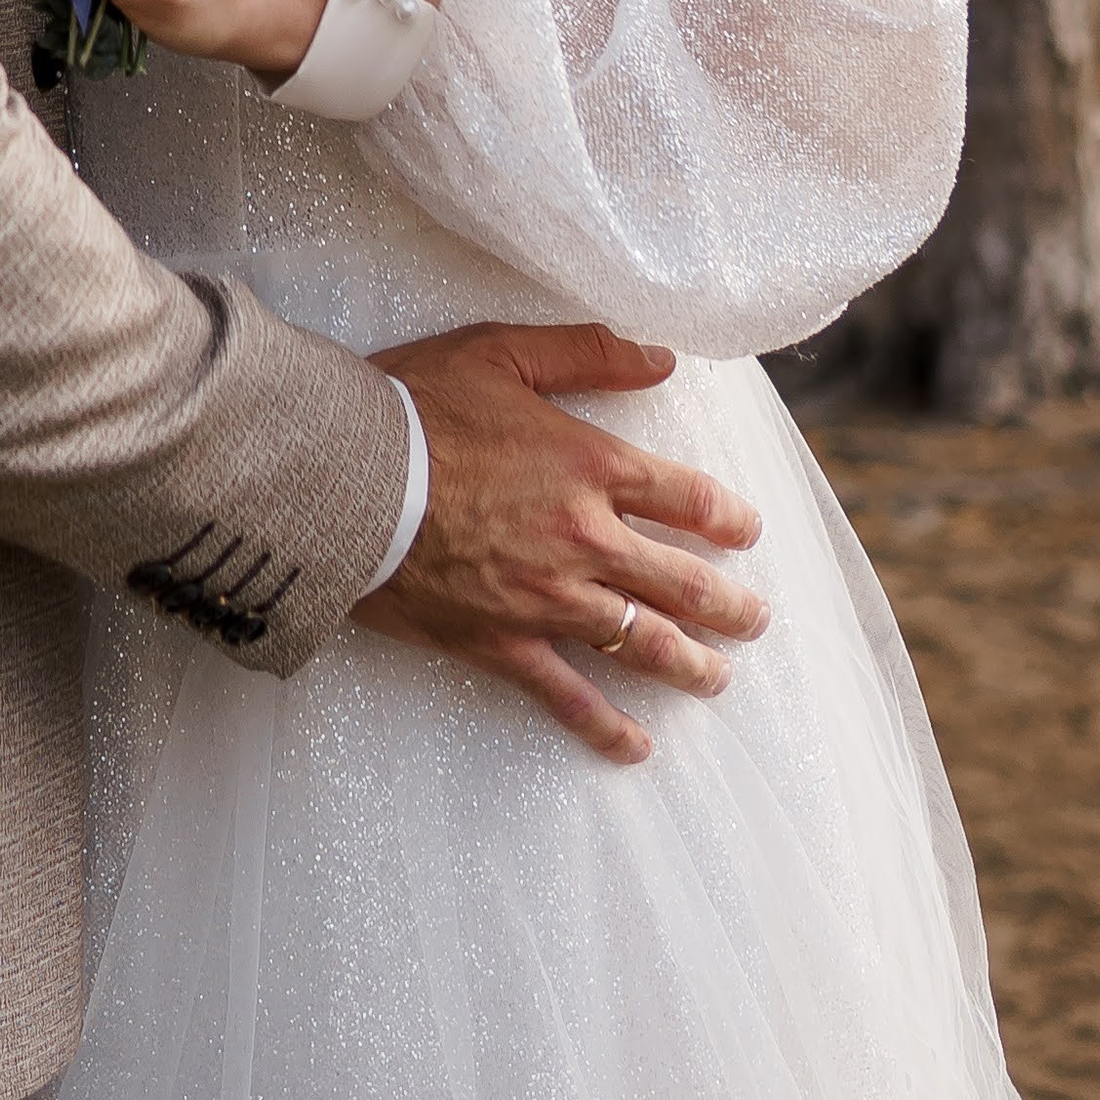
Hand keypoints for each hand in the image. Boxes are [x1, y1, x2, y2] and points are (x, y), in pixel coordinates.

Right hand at [360, 321, 768, 766]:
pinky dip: (605, 725)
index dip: (724, 517)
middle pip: (680, 580)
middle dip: (729, 604)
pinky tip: (636, 747)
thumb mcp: (502, 352)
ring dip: (691, 664)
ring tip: (719, 678)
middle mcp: (584, 538)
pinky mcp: (501, 641)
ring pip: (641, 642)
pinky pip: (567, 695)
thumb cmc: (415, 405)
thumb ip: (587, 352)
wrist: (343, 476)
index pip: (683, 497)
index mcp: (589, 465)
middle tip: (756, 619)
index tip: (746, 532)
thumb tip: (662, 358)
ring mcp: (547, 598)